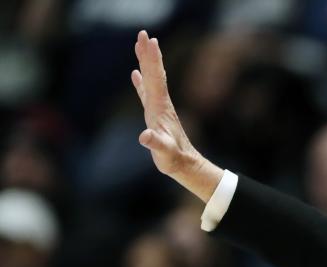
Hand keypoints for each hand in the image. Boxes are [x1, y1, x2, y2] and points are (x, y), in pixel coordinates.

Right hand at [131, 30, 221, 201]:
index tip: (148, 40)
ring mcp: (158, 108)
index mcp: (160, 107)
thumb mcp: (163, 151)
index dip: (151, 59)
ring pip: (151, 80)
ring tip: (141, 46)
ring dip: (146, 63)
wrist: (184, 164)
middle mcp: (161, 103)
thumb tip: (145, 136)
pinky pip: (145, 93)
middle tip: (144, 34)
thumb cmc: (172, 158)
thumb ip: (155, 143)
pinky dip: (140, 82)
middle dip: (149, 54)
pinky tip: (135, 74)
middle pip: (154, 74)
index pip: (155, 78)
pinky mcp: (155, 115)